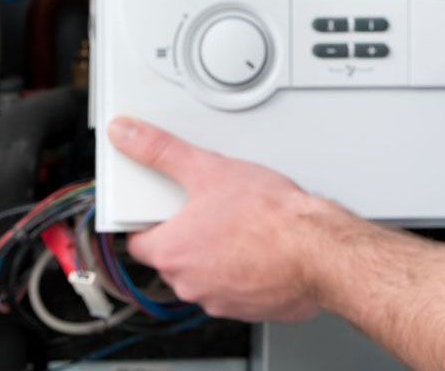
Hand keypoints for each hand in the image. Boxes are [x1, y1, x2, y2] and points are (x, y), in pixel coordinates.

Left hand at [108, 116, 340, 322]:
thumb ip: (160, 150)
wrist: (317, 251)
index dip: (148, 221)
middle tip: (210, 210)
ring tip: (239, 226)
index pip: (136, 241)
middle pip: (171, 258)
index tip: (161, 209)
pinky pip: (233, 290)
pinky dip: (241, 272)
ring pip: (203, 275)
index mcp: (171, 253)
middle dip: (187, 236)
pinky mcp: (247, 309)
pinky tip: (258, 248)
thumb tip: (128, 134)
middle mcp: (189, 284)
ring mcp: (218, 301)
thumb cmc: (270, 218)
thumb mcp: (208, 168)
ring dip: (214, 255)